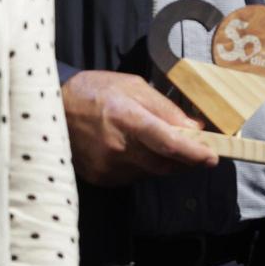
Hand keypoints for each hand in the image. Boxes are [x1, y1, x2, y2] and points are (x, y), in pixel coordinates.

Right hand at [63, 70, 218, 185]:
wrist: (52, 107)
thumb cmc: (97, 91)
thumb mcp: (135, 87)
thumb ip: (167, 109)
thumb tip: (194, 129)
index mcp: (128, 120)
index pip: (169, 144)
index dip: (194, 154)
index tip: (212, 158)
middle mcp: (117, 148)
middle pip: (165, 164)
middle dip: (185, 159)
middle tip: (195, 148)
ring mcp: (107, 167)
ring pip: (151, 172)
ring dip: (164, 162)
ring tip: (157, 141)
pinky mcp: (100, 178)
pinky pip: (134, 177)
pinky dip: (144, 166)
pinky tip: (135, 149)